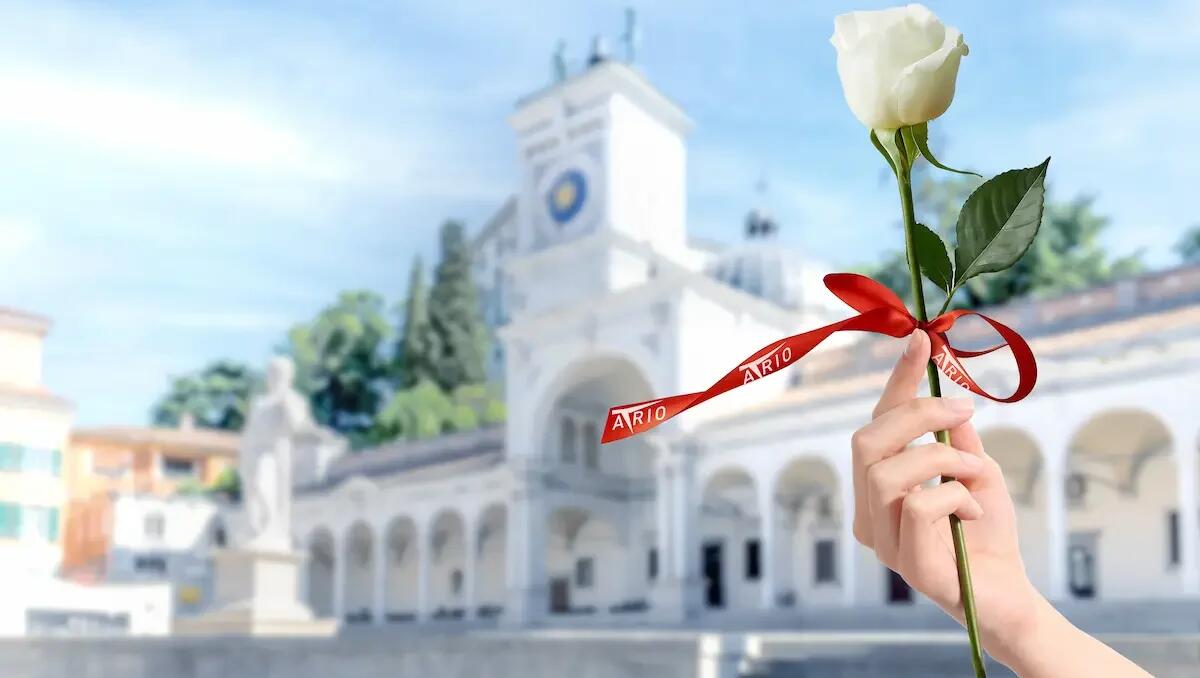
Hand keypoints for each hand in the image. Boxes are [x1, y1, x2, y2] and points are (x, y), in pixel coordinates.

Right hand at [850, 330, 1040, 658]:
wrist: (1009, 596)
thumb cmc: (987, 536)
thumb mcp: (976, 471)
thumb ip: (955, 437)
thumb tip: (948, 392)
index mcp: (877, 490)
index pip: (874, 426)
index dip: (896, 382)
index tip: (920, 340)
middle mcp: (869, 514)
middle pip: (866, 441)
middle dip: (917, 414)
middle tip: (964, 409)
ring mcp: (883, 541)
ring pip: (888, 471)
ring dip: (944, 458)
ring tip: (976, 472)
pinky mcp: (907, 563)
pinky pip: (919, 506)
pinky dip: (955, 497)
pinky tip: (974, 513)